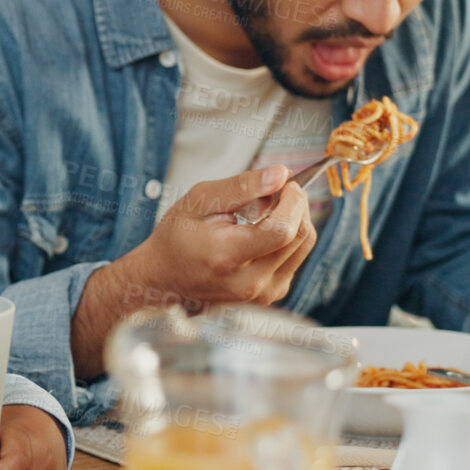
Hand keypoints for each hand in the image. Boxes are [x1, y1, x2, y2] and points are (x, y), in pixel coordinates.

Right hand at [140, 165, 317, 307]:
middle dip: (296, 205)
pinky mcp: (271, 294)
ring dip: (295, 220)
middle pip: (299, 236)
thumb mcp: (199, 200)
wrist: (164, 277)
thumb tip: (279, 175)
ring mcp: (262, 293)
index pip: (282, 230)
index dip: (293, 202)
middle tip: (277, 190)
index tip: (287, 184)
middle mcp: (249, 281)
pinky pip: (297, 257)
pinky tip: (265, 231)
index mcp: (227, 256)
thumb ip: (241, 186)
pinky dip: (289, 238)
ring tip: (268, 210)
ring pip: (304, 246)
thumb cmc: (177, 237)